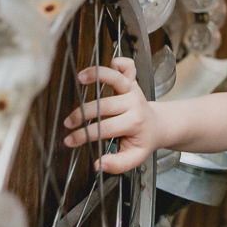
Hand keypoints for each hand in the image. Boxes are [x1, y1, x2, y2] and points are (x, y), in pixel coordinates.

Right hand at [63, 58, 162, 172]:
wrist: (158, 126)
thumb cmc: (143, 140)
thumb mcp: (135, 158)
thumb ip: (118, 164)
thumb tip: (99, 164)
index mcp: (135, 122)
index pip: (104, 128)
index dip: (83, 135)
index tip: (70, 140)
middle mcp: (134, 103)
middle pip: (104, 105)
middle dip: (82, 114)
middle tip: (69, 123)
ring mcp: (134, 90)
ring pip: (116, 78)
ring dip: (97, 75)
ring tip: (80, 78)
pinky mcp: (133, 81)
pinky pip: (128, 66)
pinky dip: (118, 62)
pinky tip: (108, 64)